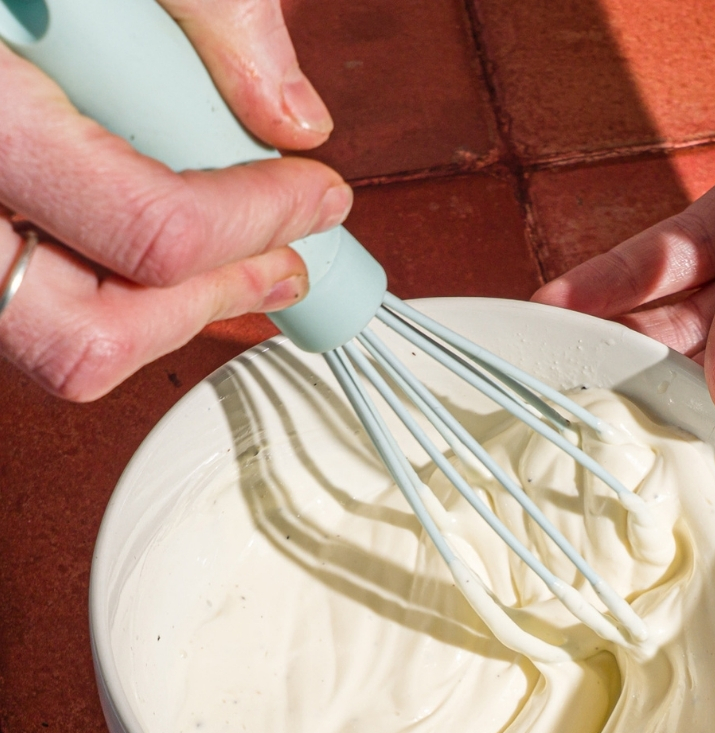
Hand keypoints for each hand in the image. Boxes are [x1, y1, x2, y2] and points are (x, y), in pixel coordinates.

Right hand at [0, 0, 349, 399]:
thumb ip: (202, 5)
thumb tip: (291, 115)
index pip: (149, 230)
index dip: (256, 223)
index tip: (317, 195)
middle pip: (83, 340)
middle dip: (204, 306)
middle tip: (282, 261)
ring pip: (53, 347)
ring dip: (160, 316)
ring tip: (235, 257)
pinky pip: (26, 306)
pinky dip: (108, 289)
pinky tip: (155, 237)